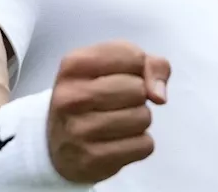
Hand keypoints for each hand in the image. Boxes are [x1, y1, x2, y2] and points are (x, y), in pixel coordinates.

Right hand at [47, 41, 170, 183]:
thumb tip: (159, 96)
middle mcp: (70, 96)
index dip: (137, 68)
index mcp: (74, 64)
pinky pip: (144, 146)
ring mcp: (78, 130)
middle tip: (117, 103)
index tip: (120, 77)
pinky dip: (139, 144)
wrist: (57, 144)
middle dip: (138, 97)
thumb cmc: (93, 97)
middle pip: (138, 89)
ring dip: (139, 121)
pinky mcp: (91, 159)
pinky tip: (118, 142)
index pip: (133, 57)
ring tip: (117, 123)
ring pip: (143, 118)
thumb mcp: (112, 67)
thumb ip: (150, 65)